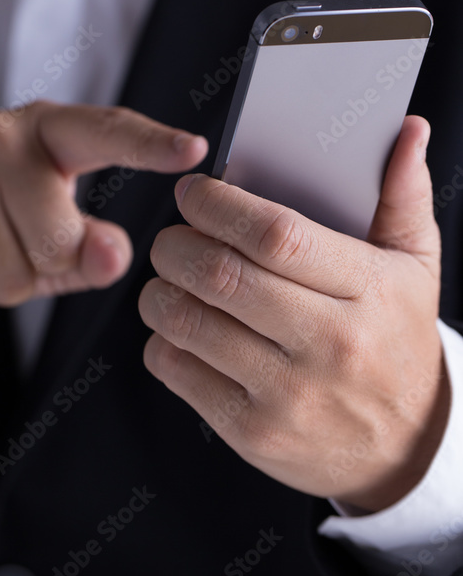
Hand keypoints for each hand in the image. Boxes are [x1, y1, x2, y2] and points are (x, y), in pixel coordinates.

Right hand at [0, 101, 207, 317]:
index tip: (194, 150)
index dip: (151, 144)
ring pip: (12, 274)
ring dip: (5, 284)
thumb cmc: (0, 221)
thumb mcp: (55, 227)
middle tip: (21, 242)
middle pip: (58, 237)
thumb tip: (114, 256)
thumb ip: (95, 247)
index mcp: (48, 128)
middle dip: (47, 264)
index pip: (107, 131)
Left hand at [138, 115, 449, 511]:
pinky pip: (176, 369)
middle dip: (176, 242)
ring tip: (172, 278)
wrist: (405, 447)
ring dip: (160, 289)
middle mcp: (328, 343)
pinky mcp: (252, 432)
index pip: (276, 235)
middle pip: (219, 274)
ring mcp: (288, 394)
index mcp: (367, 290)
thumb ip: (403, 193)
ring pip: (187, 321)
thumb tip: (408, 127)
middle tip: (174, 235)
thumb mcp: (415, 266)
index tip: (194, 192)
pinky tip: (183, 328)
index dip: (218, 204)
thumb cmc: (397, 338)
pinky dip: (162, 339)